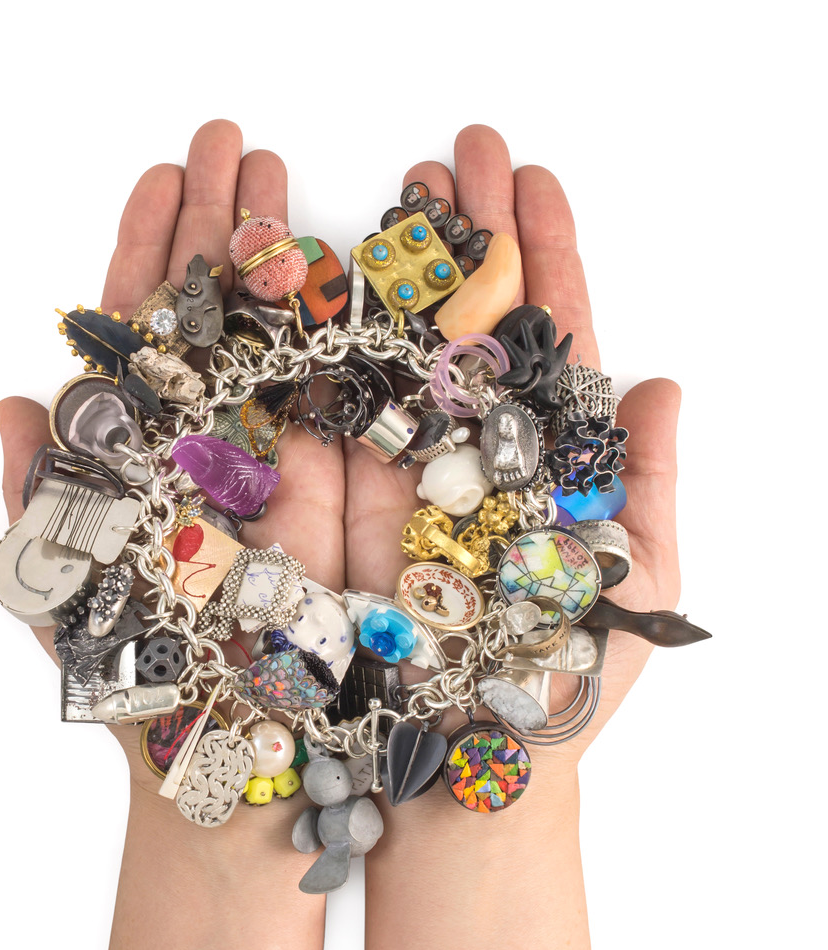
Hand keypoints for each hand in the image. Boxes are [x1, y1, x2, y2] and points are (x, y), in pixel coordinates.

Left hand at [0, 119, 346, 787]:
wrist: (255, 767)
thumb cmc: (155, 697)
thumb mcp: (73, 599)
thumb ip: (41, 501)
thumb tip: (6, 403)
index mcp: (158, 454)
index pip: (154, 331)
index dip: (156, 250)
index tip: (169, 173)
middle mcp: (231, 446)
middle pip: (229, 317)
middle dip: (230, 225)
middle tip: (239, 141)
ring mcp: (304, 462)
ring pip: (304, 343)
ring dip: (305, 258)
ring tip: (309, 180)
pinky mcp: (370, 494)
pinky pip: (376, 401)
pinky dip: (381, 331)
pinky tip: (383, 263)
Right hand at [344, 124, 681, 763]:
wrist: (459, 771)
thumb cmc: (560, 689)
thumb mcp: (631, 582)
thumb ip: (645, 482)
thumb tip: (662, 383)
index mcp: (539, 454)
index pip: (542, 333)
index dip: (540, 252)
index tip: (530, 178)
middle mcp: (462, 450)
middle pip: (461, 321)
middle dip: (459, 236)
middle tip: (455, 155)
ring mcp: (390, 468)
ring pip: (389, 346)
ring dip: (386, 266)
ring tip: (394, 189)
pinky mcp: (323, 501)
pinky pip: (317, 408)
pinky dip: (313, 339)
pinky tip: (312, 266)